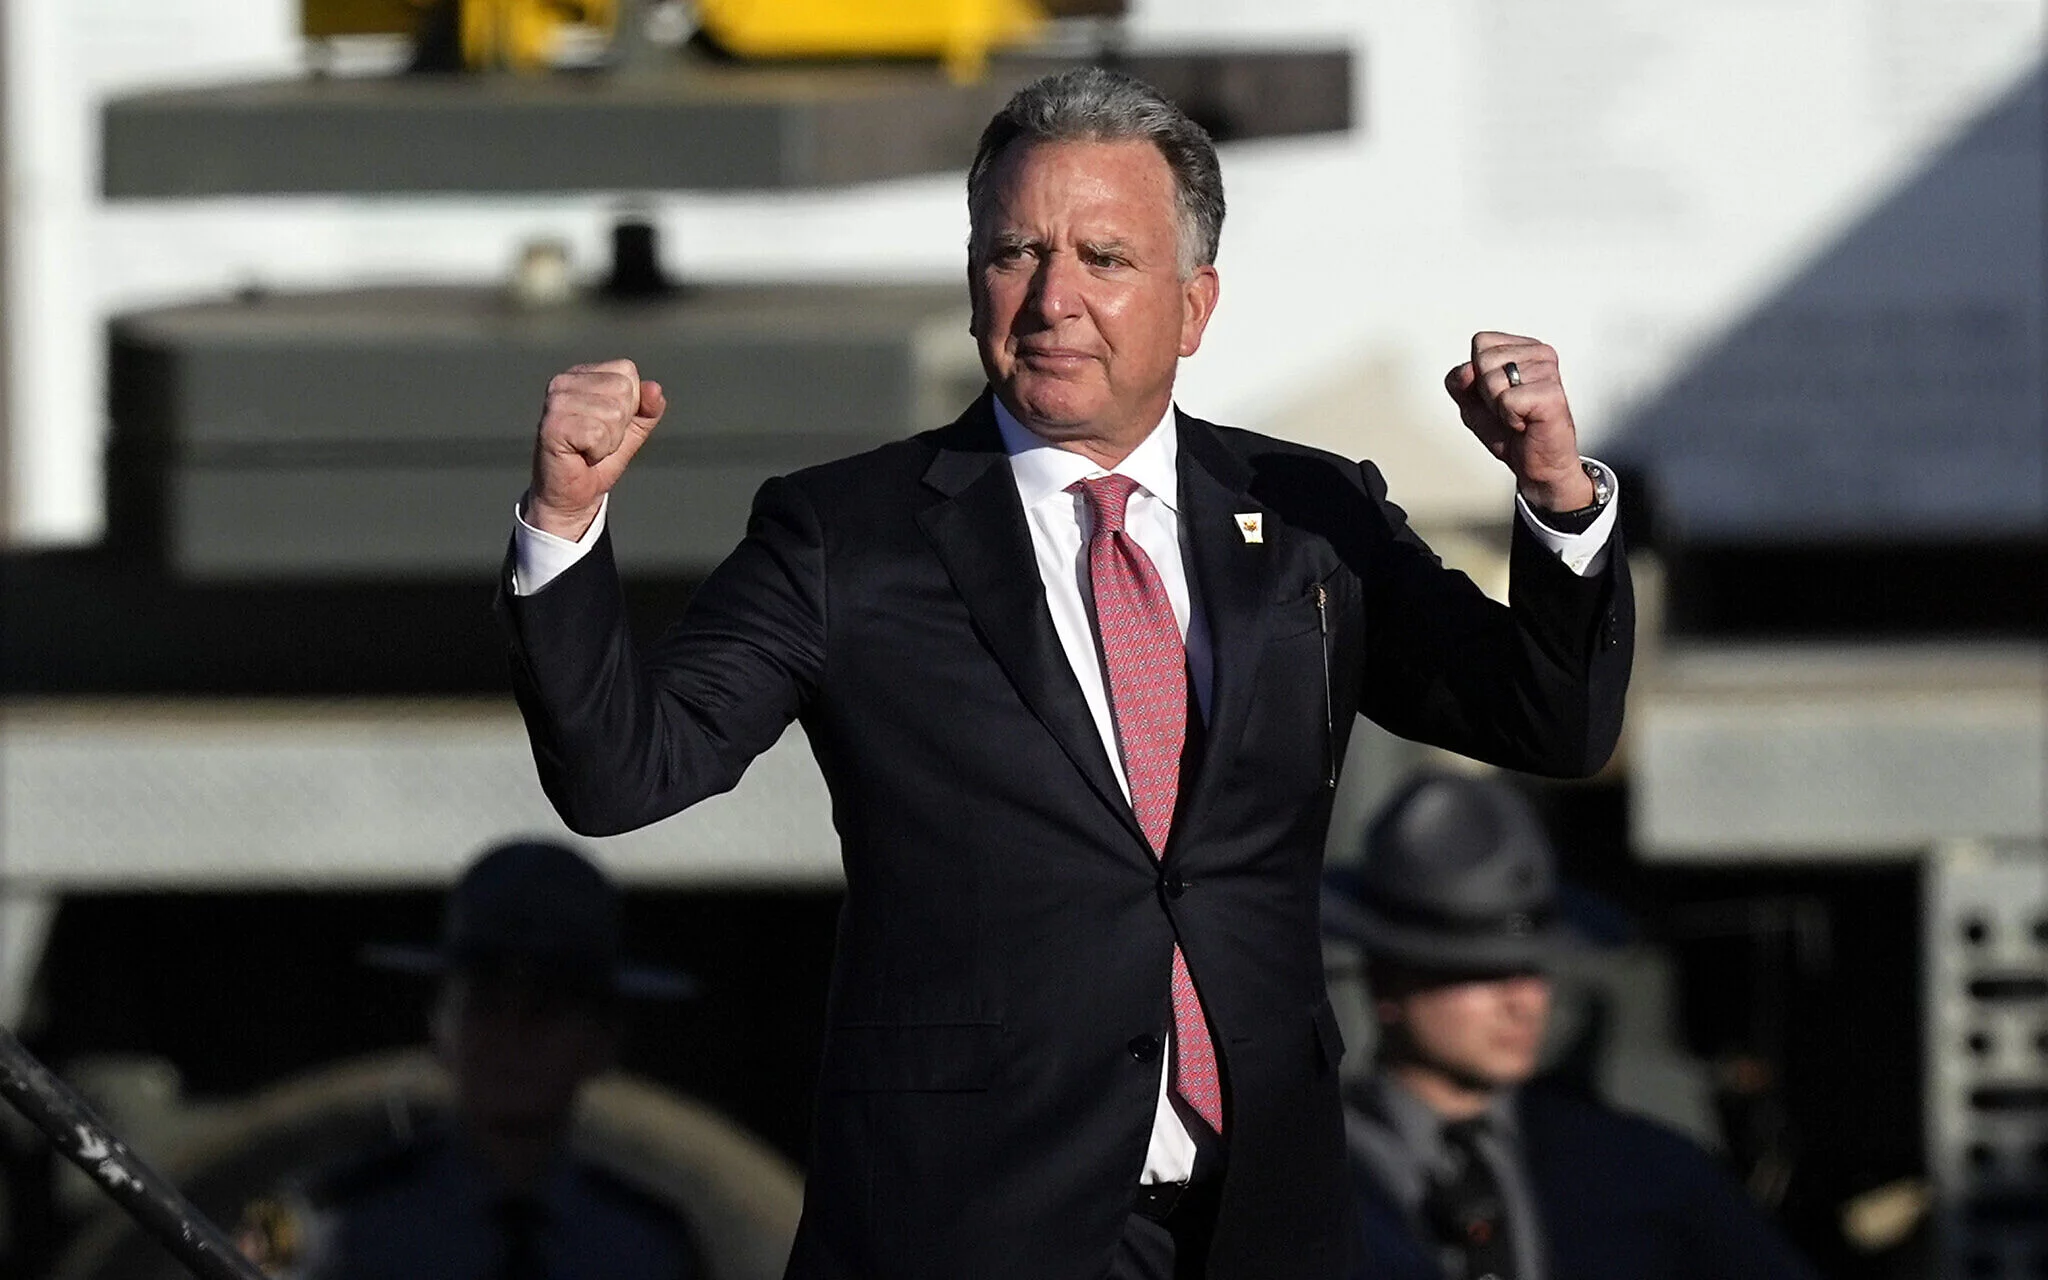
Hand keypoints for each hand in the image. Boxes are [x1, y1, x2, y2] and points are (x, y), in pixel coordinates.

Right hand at [526, 358, 666, 538]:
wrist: (572, 495)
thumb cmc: (597, 459)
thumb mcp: (632, 430)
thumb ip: (648, 409)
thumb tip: (654, 389)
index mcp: (582, 375)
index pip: (627, 371)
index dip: (630, 404)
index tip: (608, 424)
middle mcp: (564, 382)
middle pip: (623, 390)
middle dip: (620, 424)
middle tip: (598, 440)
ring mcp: (555, 402)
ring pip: (613, 412)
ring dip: (609, 441)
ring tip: (589, 448)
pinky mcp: (552, 426)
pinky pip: (597, 433)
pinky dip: (598, 452)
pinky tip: (581, 455)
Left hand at [1444, 332, 1594, 511]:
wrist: (1537, 466)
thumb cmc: (1510, 432)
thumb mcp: (1471, 403)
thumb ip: (1458, 382)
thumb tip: (1467, 370)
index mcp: (1523, 348)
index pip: (1481, 342)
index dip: (1478, 375)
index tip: (1498, 394)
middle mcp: (1540, 354)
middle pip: (1484, 359)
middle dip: (1486, 392)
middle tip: (1508, 409)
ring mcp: (1548, 371)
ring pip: (1492, 379)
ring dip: (1498, 407)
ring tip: (1518, 415)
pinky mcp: (1551, 393)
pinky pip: (1507, 400)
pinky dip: (1509, 418)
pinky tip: (1525, 423)